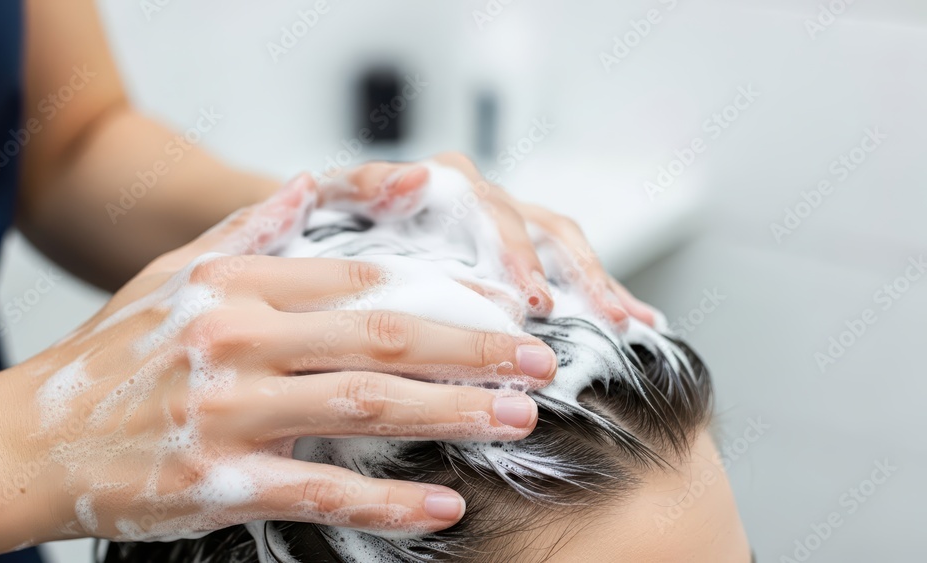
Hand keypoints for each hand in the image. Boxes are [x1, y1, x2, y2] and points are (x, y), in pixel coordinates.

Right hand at [0, 175, 557, 560]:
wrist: (23, 443)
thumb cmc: (105, 359)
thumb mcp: (168, 274)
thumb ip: (245, 231)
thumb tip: (309, 185)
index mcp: (231, 284)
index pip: (361, 277)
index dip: (442, 289)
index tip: (498, 303)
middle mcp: (234, 339)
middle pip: (381, 335)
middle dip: (472, 347)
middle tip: (537, 359)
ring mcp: (227, 412)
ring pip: (365, 406)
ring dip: (452, 412)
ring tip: (516, 415)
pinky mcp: (218, 483)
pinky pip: (322, 492)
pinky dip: (388, 501)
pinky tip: (443, 503)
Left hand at [316, 152, 661, 326]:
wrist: (333, 227)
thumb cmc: (335, 216)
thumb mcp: (338, 195)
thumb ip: (368, 183)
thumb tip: (414, 176)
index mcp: (451, 181)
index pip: (494, 212)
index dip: (518, 256)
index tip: (533, 300)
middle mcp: (487, 199)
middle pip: (543, 228)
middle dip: (571, 276)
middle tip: (593, 323)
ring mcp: (509, 226)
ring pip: (566, 247)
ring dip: (599, 285)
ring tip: (628, 322)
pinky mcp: (521, 254)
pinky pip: (570, 268)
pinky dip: (602, 293)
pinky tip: (636, 322)